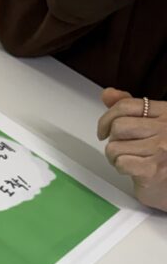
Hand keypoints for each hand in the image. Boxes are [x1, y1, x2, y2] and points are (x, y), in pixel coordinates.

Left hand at [97, 88, 166, 210]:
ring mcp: (161, 149)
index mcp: (165, 112)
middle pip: (118, 126)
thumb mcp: (151, 124)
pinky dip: (120, 168)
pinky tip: (132, 169)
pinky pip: (121, 163)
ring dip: (115, 156)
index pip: (126, 105)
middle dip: (113, 140)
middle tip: (122, 148)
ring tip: (129, 159)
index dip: (107, 118)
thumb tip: (107, 93)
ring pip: (115, 146)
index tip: (104, 131)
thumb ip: (130, 108)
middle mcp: (165, 128)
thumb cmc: (163, 153)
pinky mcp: (153, 170)